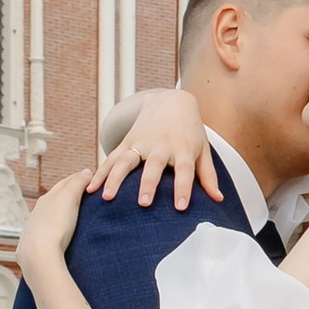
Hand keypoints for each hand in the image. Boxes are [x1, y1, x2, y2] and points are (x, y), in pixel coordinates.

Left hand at [19, 167, 88, 285]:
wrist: (38, 255)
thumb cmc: (54, 227)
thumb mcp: (69, 198)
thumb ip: (77, 183)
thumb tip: (85, 172)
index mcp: (47, 199)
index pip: (65, 183)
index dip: (78, 179)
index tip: (90, 177)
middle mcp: (38, 212)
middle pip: (55, 199)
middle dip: (68, 194)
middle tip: (84, 193)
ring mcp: (35, 229)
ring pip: (49, 216)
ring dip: (60, 214)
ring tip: (73, 216)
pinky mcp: (35, 246)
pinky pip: (46, 234)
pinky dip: (54, 230)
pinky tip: (59, 235)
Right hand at [95, 87, 220, 212]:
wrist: (171, 101)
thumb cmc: (190, 131)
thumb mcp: (202, 149)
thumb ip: (208, 175)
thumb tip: (218, 200)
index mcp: (183, 148)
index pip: (185, 170)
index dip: (183, 188)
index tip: (181, 207)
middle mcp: (161, 145)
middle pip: (154, 165)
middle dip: (148, 184)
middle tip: (143, 203)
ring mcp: (141, 142)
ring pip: (126, 161)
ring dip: (116, 178)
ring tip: (107, 197)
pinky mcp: (127, 141)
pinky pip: (112, 158)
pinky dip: (101, 173)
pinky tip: (91, 188)